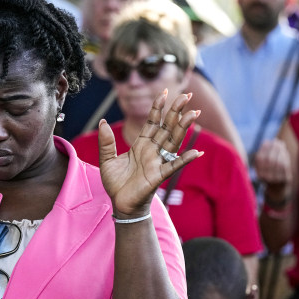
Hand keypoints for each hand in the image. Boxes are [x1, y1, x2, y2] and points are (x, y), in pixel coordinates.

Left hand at [97, 90, 201, 217]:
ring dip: (183, 128)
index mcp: (141, 144)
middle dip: (176, 111)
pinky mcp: (158, 176)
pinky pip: (173, 166)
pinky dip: (184, 160)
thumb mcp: (107, 160)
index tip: (164, 93)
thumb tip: (102, 122)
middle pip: (167, 127)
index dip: (158, 108)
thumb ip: (106, 142)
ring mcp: (157, 162)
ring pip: (173, 142)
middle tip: (187, 95)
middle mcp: (152, 151)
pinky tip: (195, 152)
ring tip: (193, 113)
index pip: (153, 122)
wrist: (120, 204)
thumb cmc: (116, 183)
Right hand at [255, 138, 291, 188]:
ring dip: (280, 151)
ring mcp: (275, 179)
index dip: (264, 148)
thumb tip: (267, 141)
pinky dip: (285, 157)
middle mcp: (265, 177)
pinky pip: (285, 165)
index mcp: (258, 173)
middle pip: (269, 159)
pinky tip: (284, 152)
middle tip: (277, 141)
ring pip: (278, 161)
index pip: (260, 158)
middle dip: (273, 148)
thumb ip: (264, 154)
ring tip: (281, 144)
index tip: (268, 141)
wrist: (277, 189)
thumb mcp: (263, 165)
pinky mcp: (284, 179)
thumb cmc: (269, 173)